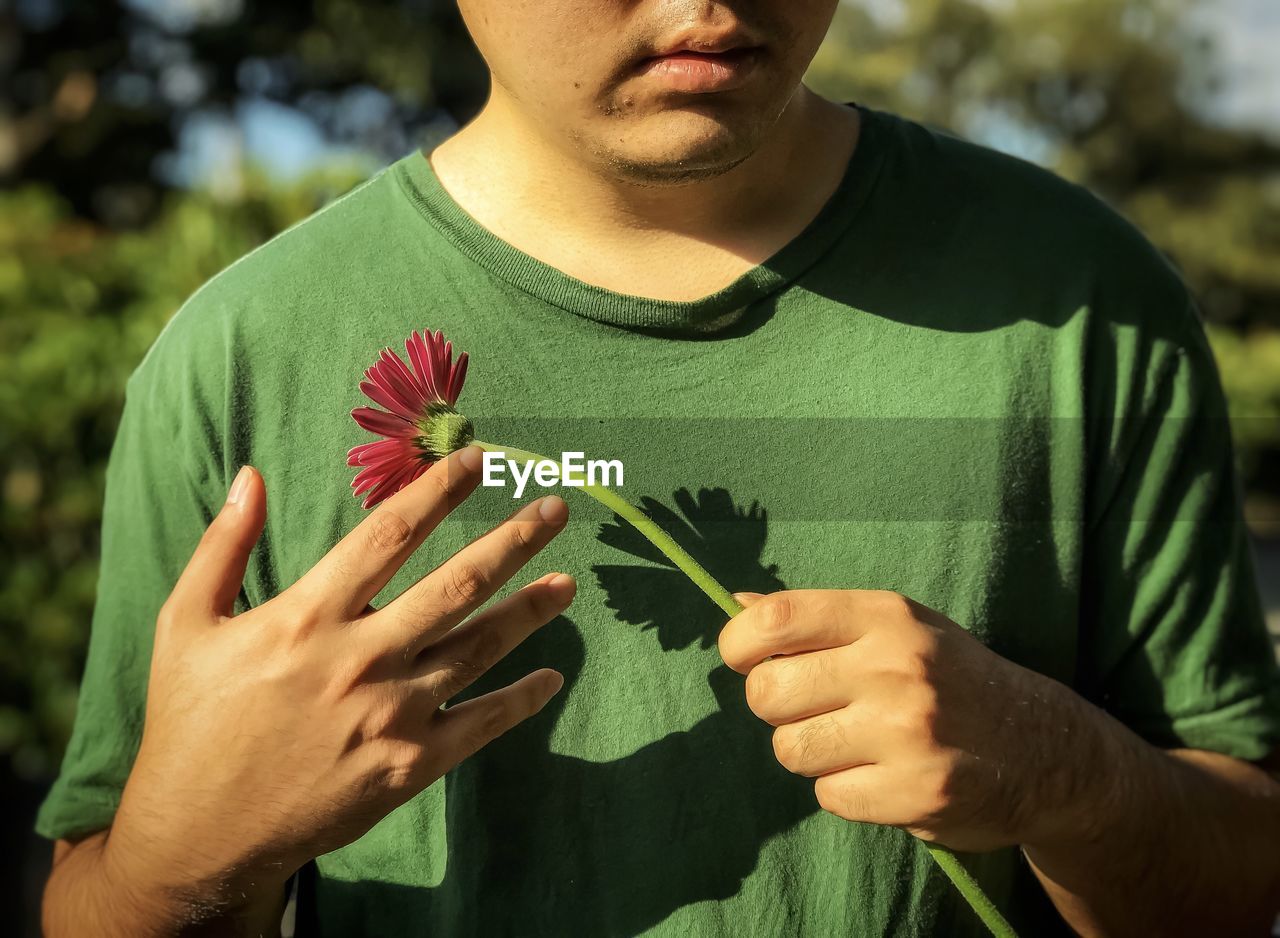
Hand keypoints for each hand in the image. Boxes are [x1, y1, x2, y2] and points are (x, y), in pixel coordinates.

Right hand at [106, 445, 573, 915]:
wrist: (200, 834)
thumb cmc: (192, 722)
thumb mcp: (187, 625)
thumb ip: (223, 547)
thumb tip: (250, 475)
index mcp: (307, 617)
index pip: (388, 536)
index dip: (437, 492)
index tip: (476, 460)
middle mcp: (360, 659)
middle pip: (456, 586)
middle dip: (512, 542)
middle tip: (555, 511)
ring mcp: (391, 715)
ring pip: (479, 648)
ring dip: (529, 612)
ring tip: (568, 583)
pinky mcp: (410, 766)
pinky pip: (481, 724)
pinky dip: (521, 700)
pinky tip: (552, 677)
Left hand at [719, 589, 1112, 851]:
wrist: (1047, 751)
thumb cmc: (950, 680)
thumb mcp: (898, 629)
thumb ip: (819, 619)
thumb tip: (739, 608)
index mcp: (886, 617)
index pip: (777, 620)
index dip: (738, 644)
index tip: (745, 659)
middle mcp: (897, 667)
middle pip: (768, 691)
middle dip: (775, 706)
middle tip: (812, 710)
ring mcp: (908, 732)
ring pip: (790, 749)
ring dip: (809, 753)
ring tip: (853, 744)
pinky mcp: (916, 793)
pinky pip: (828, 796)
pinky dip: (845, 792)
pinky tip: (882, 776)